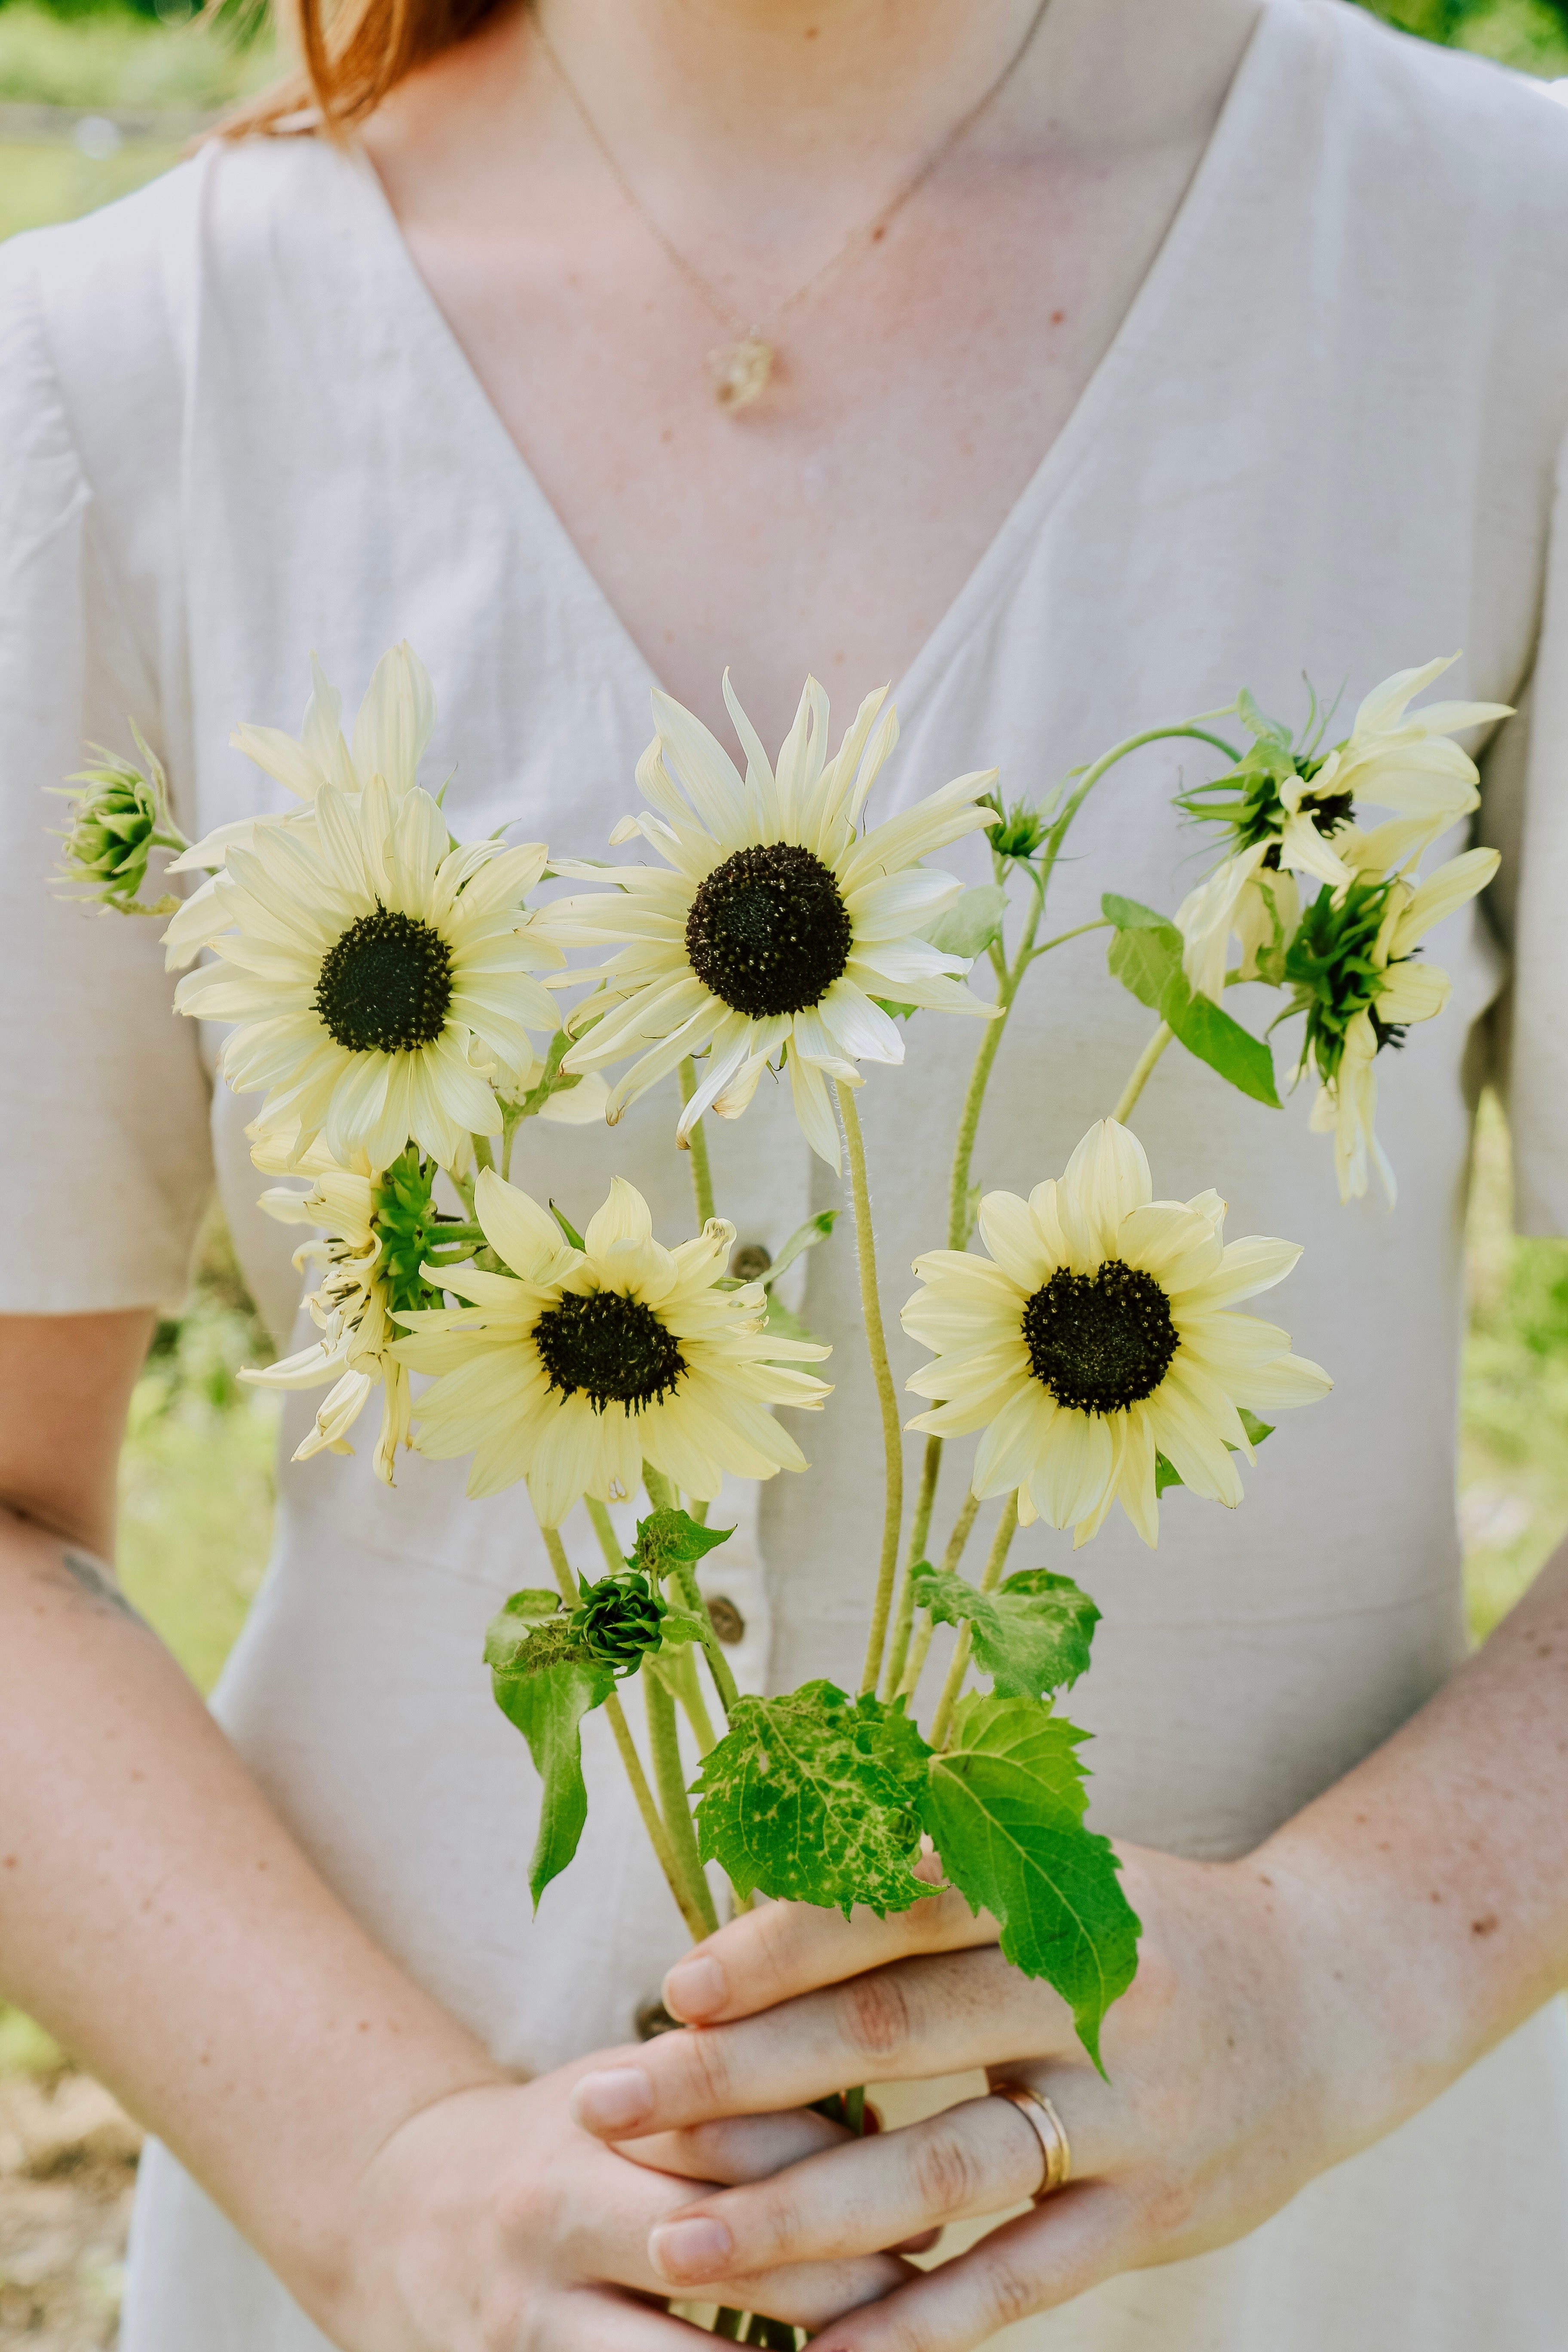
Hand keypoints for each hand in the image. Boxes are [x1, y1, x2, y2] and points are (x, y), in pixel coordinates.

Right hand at [322, 2047, 913, 2348]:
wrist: (388, 2212)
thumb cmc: (551, 2142)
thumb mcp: (626, 2088)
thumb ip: (735, 2093)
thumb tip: (886, 2121)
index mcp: (588, 2119)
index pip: (743, 2135)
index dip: (851, 2166)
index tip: (935, 2193)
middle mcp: (552, 2216)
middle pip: (731, 2246)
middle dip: (849, 2280)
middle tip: (933, 2291)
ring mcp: (527, 2324)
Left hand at [569, 1848, 1401, 2350]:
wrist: (1335, 1997)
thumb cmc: (1151, 1933)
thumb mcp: (1056, 1881)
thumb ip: (931, 1899)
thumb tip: (761, 1925)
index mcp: (1046, 1898)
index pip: (886, 1915)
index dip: (775, 1948)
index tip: (669, 1987)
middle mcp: (1081, 1996)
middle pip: (887, 2033)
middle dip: (737, 2074)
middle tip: (611, 2104)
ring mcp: (1120, 2114)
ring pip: (941, 2166)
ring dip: (802, 2213)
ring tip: (682, 2243)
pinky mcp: (1151, 2214)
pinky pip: (1022, 2276)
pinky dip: (925, 2319)